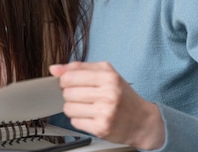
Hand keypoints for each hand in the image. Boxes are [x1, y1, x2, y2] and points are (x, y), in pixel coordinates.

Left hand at [49, 61, 164, 149]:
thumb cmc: (123, 96)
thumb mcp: (107, 74)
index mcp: (109, 76)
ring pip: (68, 108)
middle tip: (81, 96)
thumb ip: (79, 68)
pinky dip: (79, 120)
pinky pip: (75, 122)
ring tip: (85, 107)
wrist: (143, 121)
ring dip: (73, 108)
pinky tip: (90, 116)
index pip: (70, 75)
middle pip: (68, 92)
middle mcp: (108, 94)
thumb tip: (54, 68)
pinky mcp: (102, 128)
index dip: (64, 79)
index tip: (69, 82)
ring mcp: (105, 112)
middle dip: (69, 94)